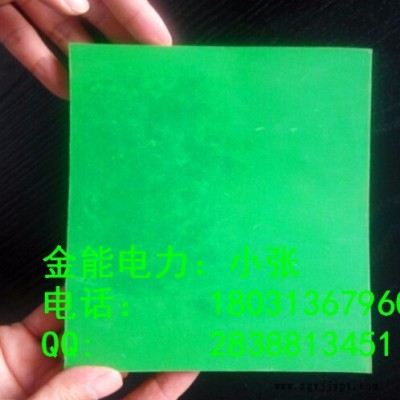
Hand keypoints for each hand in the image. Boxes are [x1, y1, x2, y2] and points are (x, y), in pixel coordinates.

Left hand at [0, 0, 171, 98]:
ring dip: (84, 65)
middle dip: (119, 50)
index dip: (145, 25)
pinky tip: (64, 86)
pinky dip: (41, 62)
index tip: (165, 55)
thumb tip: (80, 4)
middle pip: (99, 19)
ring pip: (64, 33)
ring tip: (107, 95)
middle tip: (139, 84)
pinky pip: (24, 39)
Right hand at [0, 303, 198, 398]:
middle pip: (114, 360)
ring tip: (133, 288)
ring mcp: (45, 366)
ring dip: (106, 310)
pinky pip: (53, 315)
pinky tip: (87, 282)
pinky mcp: (21, 340)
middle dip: (138, 335)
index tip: (190, 358)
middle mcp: (67, 390)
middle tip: (165, 310)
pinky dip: (69, 297)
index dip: (165, 383)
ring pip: (86, 332)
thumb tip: (110, 375)